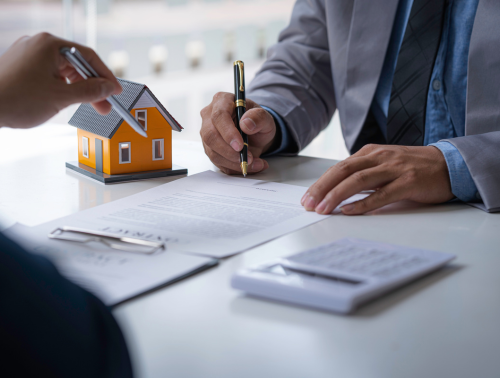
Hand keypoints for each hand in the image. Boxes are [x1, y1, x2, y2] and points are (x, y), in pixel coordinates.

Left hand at [0, 33, 121, 128]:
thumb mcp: (61, 97)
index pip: (88, 57)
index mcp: (50, 45)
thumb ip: (90, 91)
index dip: (106, 76)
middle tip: (104, 105)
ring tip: (86, 106)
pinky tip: (66, 100)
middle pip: (77, 64)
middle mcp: (39, 45)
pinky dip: (62, 87)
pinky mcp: (22, 66)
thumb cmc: (16, 99)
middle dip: (92, 86)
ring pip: (64, 70)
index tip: (115, 91)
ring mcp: (29, 55)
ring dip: (78, 88)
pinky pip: (50, 74)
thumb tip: (108, 87)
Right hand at [200, 92, 276, 174]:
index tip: (240, 146)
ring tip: (255, 163)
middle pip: (210, 135)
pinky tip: (249, 166)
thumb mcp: (265, 117)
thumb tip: (246, 124)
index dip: (228, 132)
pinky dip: (234, 167)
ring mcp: (207, 133)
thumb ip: (258, 117)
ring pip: (213, 152)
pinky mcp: (209, 148)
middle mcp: (209, 116)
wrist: (255, 133)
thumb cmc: (257, 121)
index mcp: (222, 101)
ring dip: (234, 162)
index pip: (219, 116)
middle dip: (229, 151)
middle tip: (248, 158)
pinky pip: (218, 162)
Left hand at [301, 144, 453, 214]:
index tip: (307, 198)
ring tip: (323, 209)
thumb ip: (362, 174)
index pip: (339, 167)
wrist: (448, 164)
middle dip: (322, 188)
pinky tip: (349, 211)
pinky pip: (381, 194)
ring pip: (358, 180)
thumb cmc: (412, 167)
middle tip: (308, 204)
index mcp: (370, 152)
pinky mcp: (408, 182)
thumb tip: (335, 191)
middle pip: (343, 171)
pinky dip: (363, 203)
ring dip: (337, 195)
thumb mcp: (383, 164)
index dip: (321, 183)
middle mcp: (380, 157)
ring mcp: (394, 169)